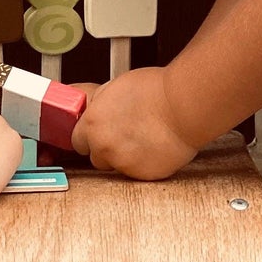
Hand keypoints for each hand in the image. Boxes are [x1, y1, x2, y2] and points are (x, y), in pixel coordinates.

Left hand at [73, 66, 197, 179]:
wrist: (184, 105)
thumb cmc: (156, 91)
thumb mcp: (115, 87)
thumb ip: (100, 105)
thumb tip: (94, 109)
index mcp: (92, 123)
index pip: (77, 141)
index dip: (89, 137)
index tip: (97, 135)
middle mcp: (103, 146)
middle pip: (95, 157)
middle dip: (106, 149)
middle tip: (124, 136)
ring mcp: (122, 163)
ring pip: (117, 166)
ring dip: (125, 158)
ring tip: (143, 140)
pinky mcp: (142, 175)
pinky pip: (137, 173)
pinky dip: (144, 164)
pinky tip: (154, 148)